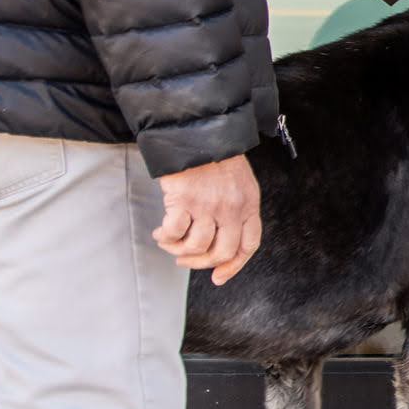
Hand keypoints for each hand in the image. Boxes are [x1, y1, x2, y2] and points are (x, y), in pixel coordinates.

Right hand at [155, 153, 264, 284]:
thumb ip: (236, 208)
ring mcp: (209, 205)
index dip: (234, 266)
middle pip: (222, 252)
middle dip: (201, 263)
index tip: (218, 277)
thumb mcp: (239, 182)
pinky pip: (174, 233)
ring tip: (168, 242)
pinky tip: (160, 232)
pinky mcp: (185, 200)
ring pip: (196, 246)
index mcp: (249, 204)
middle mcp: (232, 208)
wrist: (196, 131)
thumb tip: (219, 239)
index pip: (248, 245)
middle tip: (184, 260)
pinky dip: (165, 238)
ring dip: (178, 251)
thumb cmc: (215, 156)